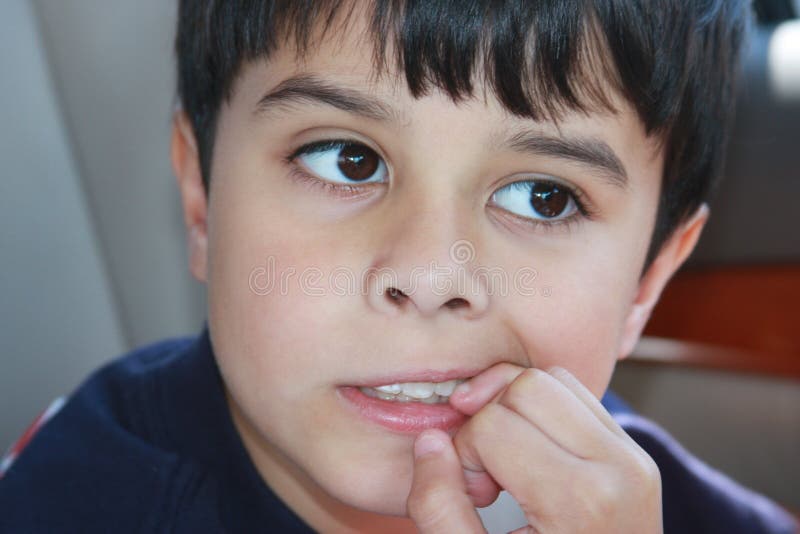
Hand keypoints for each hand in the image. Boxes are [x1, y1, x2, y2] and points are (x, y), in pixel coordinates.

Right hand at [406, 364, 662, 532]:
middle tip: (491, 478)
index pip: (493, 424)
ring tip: (511, 463)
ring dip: (515, 410)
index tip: (477, 496)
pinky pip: (574, 392)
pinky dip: (541, 411)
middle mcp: (619, 468)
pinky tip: (531, 454)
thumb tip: (430, 440)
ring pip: (551, 378)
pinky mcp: (635, 450)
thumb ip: (438, 508)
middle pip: (526, 387)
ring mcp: (634, 456)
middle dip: (490, 423)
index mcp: (582, 502)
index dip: (465, 454)